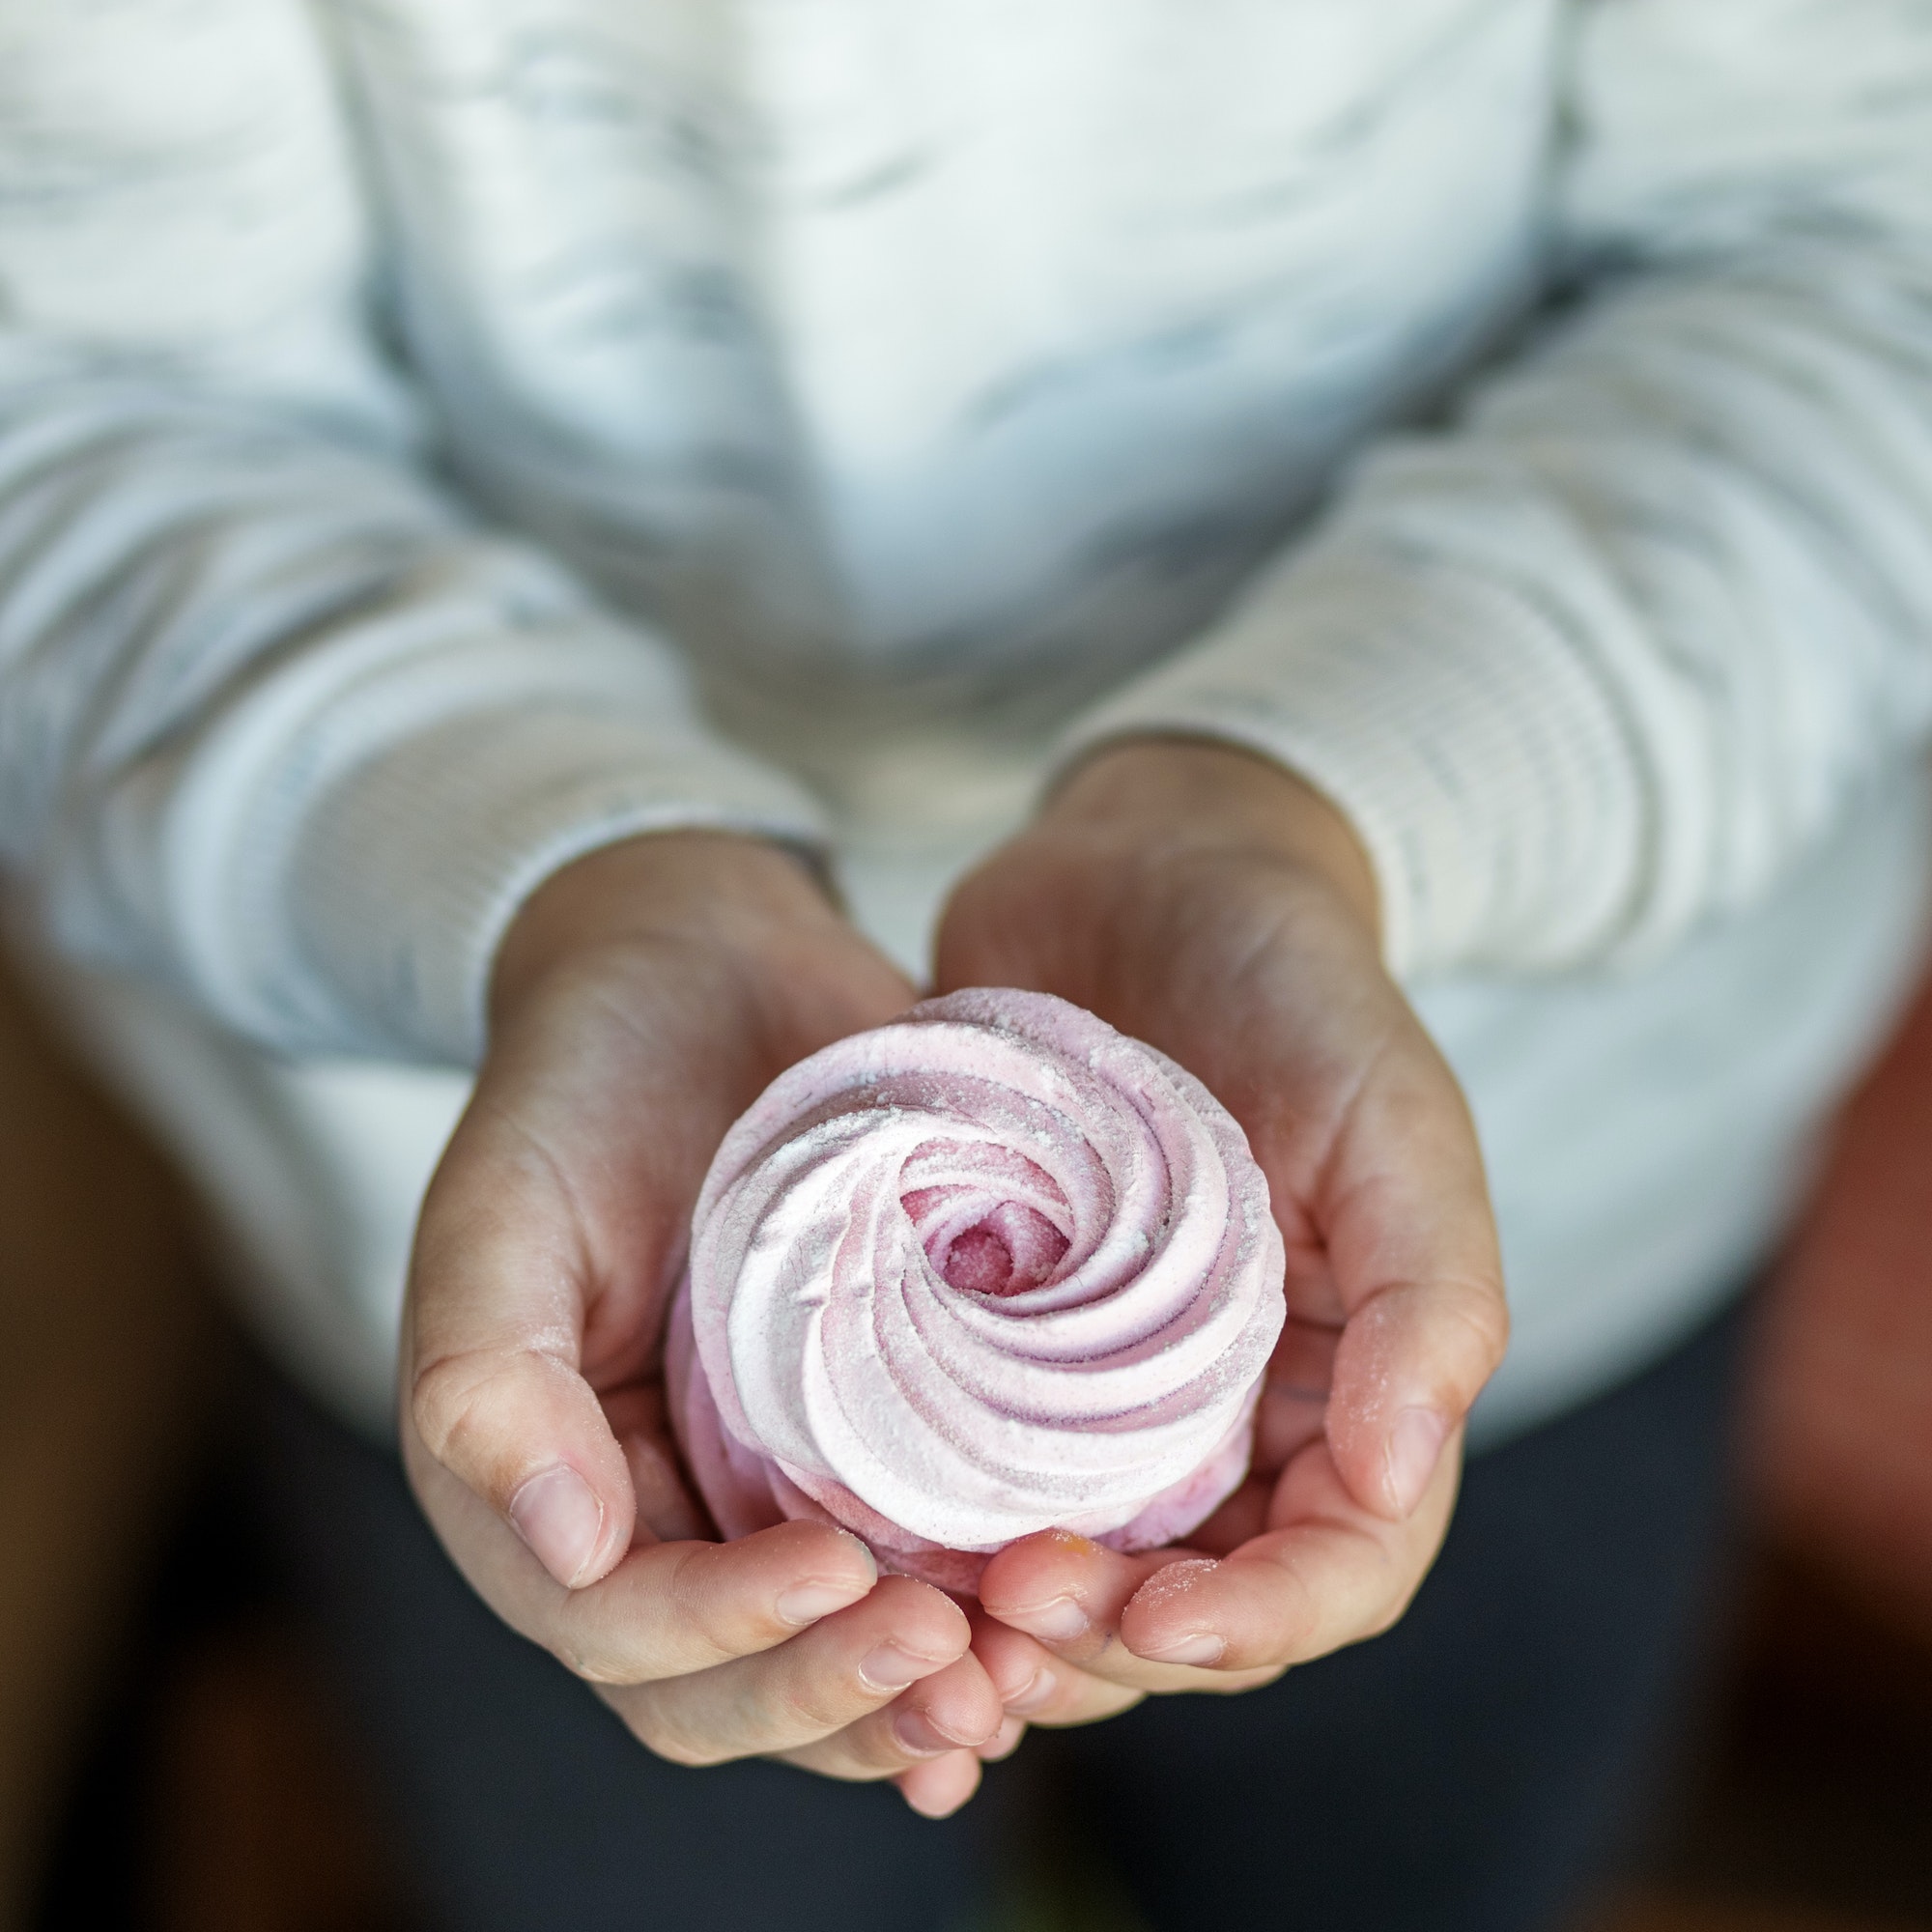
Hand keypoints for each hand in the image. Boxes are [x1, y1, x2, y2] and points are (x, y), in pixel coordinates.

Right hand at [401, 833, 1010, 1816]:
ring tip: (1015, 1682)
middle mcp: (654, 1511)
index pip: (620, 1625)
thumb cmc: (584, 1073)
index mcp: (541, 1483)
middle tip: (955, 1674)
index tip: (840, 1575)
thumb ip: (491, 1375)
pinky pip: (910, 1561)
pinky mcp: (866, 1434)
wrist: (701, 966)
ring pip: (825, 1652)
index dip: (725, 1632)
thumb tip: (567, 1553)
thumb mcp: (506, 1202)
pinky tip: (1045, 1639)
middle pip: (729, 1684)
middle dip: (834, 1696)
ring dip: (912, 1695)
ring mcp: (762, 1482)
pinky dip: (968, 1619)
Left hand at [934, 741, 1508, 1728]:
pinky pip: (964, 1463)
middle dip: (1112, 1641)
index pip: (1337, 1564)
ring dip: (1007, 1618)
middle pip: (1191, 1595)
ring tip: (932, 1618)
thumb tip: (1397, 1478)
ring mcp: (1103, 1378)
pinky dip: (928, 1528)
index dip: (1260, 1625)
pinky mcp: (994, 1329)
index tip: (1157, 1622)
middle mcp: (1229, 1407)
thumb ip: (1429, 1296)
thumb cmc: (1295, 983)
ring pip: (1071, 1558)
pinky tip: (864, 1540)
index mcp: (1348, 1379)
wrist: (1148, 867)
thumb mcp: (1394, 1119)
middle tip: (1010, 1627)